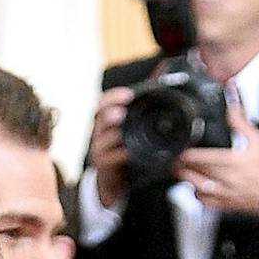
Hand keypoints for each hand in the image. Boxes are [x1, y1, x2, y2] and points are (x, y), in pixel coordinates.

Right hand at [87, 85, 133, 210]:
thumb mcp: (131, 126)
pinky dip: (118, 155)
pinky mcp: (103, 163)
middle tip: (121, 113)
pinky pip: (109, 158)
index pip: (104, 102)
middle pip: (100, 117)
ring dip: (112, 135)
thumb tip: (159, 84)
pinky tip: (127, 152)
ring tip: (120, 134)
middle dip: (109, 113)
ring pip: (101, 138)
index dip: (113, 97)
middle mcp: (100, 130)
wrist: (115, 174)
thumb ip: (140, 110)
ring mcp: (100, 147)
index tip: (128, 95)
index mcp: (106, 118)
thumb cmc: (125, 145)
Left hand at [178, 105, 258, 223]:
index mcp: (232, 162)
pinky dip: (196, 193)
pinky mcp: (223, 205)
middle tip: (176, 159)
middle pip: (192, 173)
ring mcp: (223, 194)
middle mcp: (225, 179)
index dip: (185, 154)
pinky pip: (202, 201)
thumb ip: (240, 122)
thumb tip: (233, 103)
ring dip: (186, 179)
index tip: (180, 150)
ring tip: (184, 171)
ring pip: (194, 188)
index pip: (200, 158)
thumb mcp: (257, 140)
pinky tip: (197, 186)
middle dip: (181, 166)